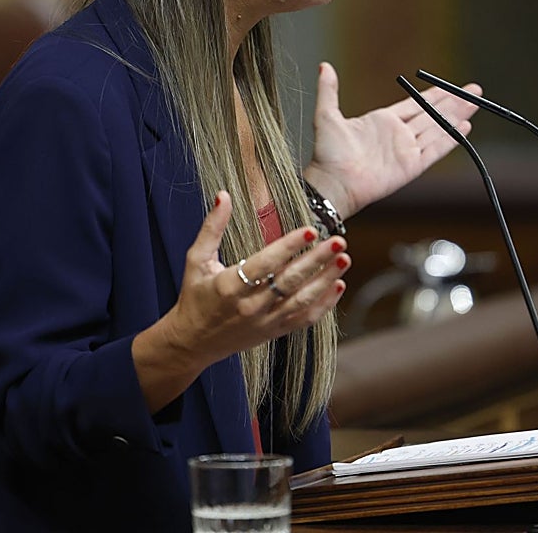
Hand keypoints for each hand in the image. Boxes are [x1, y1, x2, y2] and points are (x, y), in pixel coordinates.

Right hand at [165, 191, 350, 368]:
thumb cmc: (195, 296)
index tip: (310, 229)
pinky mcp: (274, 332)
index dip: (289, 246)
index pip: (265, 264)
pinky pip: (304, 319)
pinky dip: (324, 304)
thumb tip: (224, 195)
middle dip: (317, 260)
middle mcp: (250, 307)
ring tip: (344, 259)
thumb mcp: (196, 260)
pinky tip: (338, 285)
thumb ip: (212, 228)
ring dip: (325, 280)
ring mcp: (265, 322)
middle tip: (339, 241)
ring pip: (302, 301)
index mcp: (229, 286)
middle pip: (290, 282)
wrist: (193, 342)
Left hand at [304, 62, 481, 218]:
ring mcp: (406, 151)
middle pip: (432, 114)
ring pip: (438, 128)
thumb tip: (325, 66)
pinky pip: (435, 150)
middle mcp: (398, 135)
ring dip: (457, 116)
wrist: (332, 183)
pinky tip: (464, 127)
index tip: (450, 86)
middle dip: (454, 101)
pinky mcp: (411, 167)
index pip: (415, 104)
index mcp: (382, 121)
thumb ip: (329, 90)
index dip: (435, 95)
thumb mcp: (326, 115)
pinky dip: (450, 139)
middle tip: (474, 90)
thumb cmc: (327, 154)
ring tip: (474, 103)